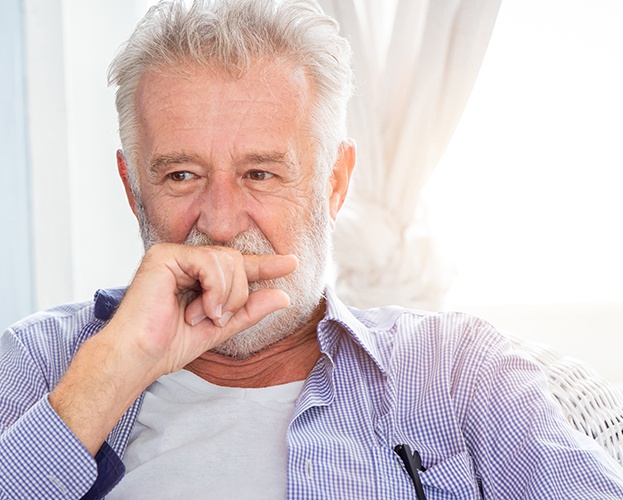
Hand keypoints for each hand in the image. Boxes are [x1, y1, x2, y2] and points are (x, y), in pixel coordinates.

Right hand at [110, 242, 297, 376]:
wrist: (137, 358)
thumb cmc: (169, 345)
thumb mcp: (220, 329)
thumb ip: (249, 311)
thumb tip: (283, 296)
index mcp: (198, 276)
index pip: (238, 265)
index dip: (265, 264)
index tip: (292, 263)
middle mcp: (186, 260)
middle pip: (236, 261)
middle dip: (238, 294)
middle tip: (217, 319)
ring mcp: (175, 255)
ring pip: (228, 260)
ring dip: (225, 296)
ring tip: (204, 317)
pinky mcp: (165, 254)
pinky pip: (210, 262)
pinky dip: (214, 289)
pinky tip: (199, 309)